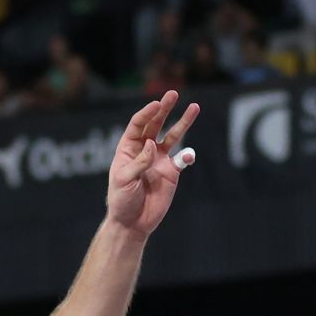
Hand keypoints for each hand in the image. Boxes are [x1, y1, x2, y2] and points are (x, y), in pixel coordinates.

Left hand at [105, 90, 199, 235]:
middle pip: (156, 123)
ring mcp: (160, 159)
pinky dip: (188, 155)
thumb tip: (152, 144)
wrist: (133, 222)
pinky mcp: (172, 172)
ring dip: (183, 122)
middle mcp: (145, 149)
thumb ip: (138, 161)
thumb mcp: (123, 179)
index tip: (157, 104)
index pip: (138, 124)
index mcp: (128, 148)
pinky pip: (182, 159)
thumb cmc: (121, 199)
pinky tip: (189, 155)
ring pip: (173, 136)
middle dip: (165, 108)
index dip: (147, 113)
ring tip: (195, 107)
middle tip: (173, 93)